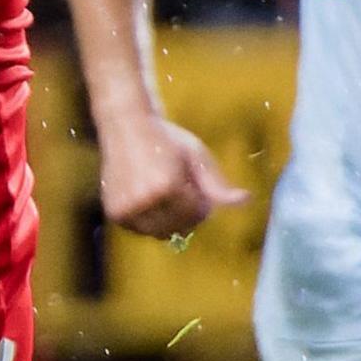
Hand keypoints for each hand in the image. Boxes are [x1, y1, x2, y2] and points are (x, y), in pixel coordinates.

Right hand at [95, 115, 248, 237]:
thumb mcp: (196, 157)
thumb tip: (245, 200)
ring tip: (167, 194)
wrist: (126, 127)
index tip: (197, 187)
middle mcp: (144, 201)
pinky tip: (150, 198)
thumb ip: (218, 185)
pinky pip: (141, 230)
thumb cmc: (166, 139)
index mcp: (167, 186)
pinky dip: (150, 220)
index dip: (202, 204)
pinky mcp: (115, 213)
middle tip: (183, 192)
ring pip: (159, 233)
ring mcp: (127, 208)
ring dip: (168, 220)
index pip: (195, 214)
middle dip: (186, 215)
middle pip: (178, 228)